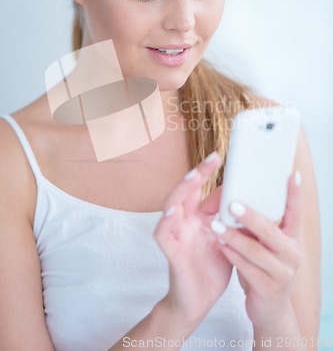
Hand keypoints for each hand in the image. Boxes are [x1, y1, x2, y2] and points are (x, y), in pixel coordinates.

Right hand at [154, 152, 232, 326]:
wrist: (197, 302)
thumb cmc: (211, 268)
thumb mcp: (225, 239)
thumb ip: (229, 219)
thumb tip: (244, 197)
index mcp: (198, 218)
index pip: (200, 190)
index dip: (207, 173)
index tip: (220, 157)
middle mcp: (185, 222)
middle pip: (185, 192)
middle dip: (196, 174)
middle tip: (212, 159)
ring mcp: (176, 236)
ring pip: (171, 206)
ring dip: (180, 192)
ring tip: (192, 178)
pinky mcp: (171, 253)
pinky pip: (163, 235)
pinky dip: (165, 222)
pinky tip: (171, 212)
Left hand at [210, 171, 302, 330]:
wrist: (269, 308)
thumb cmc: (264, 267)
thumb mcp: (267, 244)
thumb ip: (259, 225)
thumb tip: (238, 195)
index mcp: (292, 238)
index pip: (295, 213)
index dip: (294, 194)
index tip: (291, 174)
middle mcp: (292, 254)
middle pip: (271, 232)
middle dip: (250, 217)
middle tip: (232, 203)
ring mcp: (282, 273)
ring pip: (256, 251)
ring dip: (234, 237)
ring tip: (216, 225)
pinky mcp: (268, 288)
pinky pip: (246, 268)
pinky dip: (231, 255)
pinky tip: (219, 245)